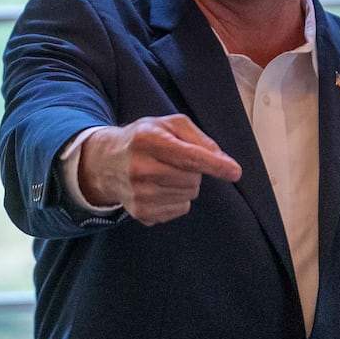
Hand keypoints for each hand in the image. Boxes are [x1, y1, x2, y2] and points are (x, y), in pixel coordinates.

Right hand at [78, 114, 241, 224]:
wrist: (105, 162)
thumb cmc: (143, 139)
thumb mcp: (169, 125)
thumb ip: (199, 138)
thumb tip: (222, 160)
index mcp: (148, 140)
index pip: (188, 156)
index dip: (214, 165)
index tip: (234, 171)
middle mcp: (140, 169)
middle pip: (192, 178)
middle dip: (194, 171)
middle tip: (176, 162)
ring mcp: (139, 194)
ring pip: (188, 196)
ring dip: (186, 185)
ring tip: (165, 174)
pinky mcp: (140, 213)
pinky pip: (179, 210)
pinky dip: (177, 199)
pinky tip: (159, 188)